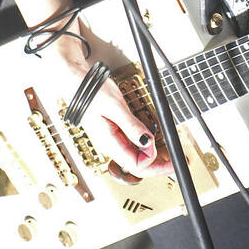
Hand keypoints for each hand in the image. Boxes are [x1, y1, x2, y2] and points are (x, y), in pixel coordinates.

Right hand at [36, 23, 171, 180]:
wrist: (75, 82)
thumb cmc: (92, 92)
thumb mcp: (116, 107)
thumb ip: (131, 126)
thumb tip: (147, 142)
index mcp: (109, 142)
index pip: (135, 165)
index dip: (153, 163)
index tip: (167, 155)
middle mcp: (110, 144)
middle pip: (136, 165)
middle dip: (156, 166)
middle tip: (173, 163)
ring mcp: (112, 139)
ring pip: (134, 156)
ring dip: (151, 157)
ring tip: (167, 155)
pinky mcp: (113, 132)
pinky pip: (131, 145)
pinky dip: (144, 146)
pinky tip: (152, 142)